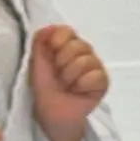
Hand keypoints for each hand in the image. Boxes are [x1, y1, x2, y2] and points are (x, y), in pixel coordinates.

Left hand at [31, 25, 108, 140]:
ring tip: (67, 86)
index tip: (52, 51)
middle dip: (63, 63)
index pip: (68, 31)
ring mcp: (95, 67)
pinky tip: (78, 92)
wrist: (50, 114)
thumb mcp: (36, 61)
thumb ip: (41, 40)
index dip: (59, 40)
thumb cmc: (44, 88)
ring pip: (86, 61)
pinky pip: (96, 75)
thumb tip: (50, 26)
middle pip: (78, 45)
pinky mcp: (103, 82)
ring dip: (70, 76)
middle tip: (59, 76)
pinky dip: (83, 85)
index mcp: (67, 45)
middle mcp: (83, 53)